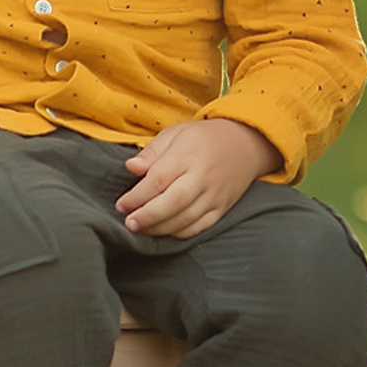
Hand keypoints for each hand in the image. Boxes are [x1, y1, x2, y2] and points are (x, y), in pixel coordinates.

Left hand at [117, 117, 280, 236]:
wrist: (245, 144)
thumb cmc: (202, 138)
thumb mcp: (175, 134)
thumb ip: (152, 152)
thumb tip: (131, 167)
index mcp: (187, 155)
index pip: (158, 180)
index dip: (137, 196)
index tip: (121, 205)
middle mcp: (203, 177)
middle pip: (173, 202)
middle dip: (147, 216)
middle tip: (129, 223)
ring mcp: (215, 194)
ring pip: (187, 218)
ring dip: (161, 228)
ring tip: (141, 229)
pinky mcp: (223, 207)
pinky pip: (202, 226)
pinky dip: (181, 232)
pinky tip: (165, 231)